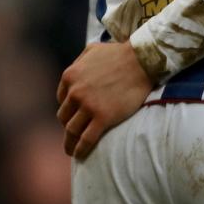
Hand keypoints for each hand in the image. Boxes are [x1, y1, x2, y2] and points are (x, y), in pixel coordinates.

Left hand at [57, 42, 154, 159]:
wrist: (142, 60)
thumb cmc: (120, 53)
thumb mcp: (93, 49)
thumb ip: (79, 60)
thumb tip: (74, 72)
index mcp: (70, 76)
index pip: (61, 100)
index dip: (68, 109)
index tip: (73, 116)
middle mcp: (75, 92)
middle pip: (64, 116)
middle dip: (68, 125)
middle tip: (73, 133)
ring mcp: (89, 106)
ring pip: (72, 130)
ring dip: (69, 142)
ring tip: (71, 149)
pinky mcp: (103, 118)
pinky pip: (86, 139)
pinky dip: (80, 149)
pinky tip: (79, 154)